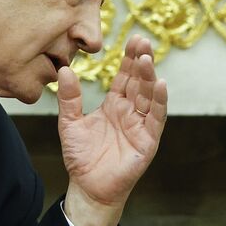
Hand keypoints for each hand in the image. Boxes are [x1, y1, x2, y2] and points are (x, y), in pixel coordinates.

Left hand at [56, 35, 167, 225]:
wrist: (88, 187)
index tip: (133, 38)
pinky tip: (161, 84)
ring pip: (149, 96)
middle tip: (142, 41)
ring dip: (150, 76)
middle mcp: (131, 111)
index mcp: (115, 104)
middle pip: (140, 81)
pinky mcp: (148, 140)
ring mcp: (141, 124)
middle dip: (142, 61)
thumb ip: (69, 98)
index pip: (126, 76)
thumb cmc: (81, 157)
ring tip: (146, 58)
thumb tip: (64, 70)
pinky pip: (157, 117)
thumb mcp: (69, 123)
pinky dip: (160, 101)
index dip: (129, 58)